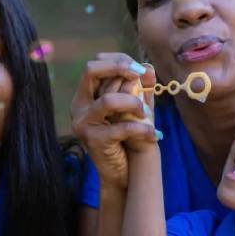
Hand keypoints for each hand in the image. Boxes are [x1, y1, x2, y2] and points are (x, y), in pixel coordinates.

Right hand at [70, 53, 158, 190]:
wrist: (122, 174)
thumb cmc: (129, 139)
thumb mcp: (135, 110)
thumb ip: (141, 89)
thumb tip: (149, 67)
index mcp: (85, 97)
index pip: (93, 66)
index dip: (116, 61)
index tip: (139, 68)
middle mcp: (79, 107)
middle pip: (92, 72)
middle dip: (121, 69)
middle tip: (141, 77)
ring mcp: (84, 124)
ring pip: (108, 100)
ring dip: (133, 102)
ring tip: (147, 115)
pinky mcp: (94, 141)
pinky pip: (122, 128)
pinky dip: (143, 130)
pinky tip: (155, 135)